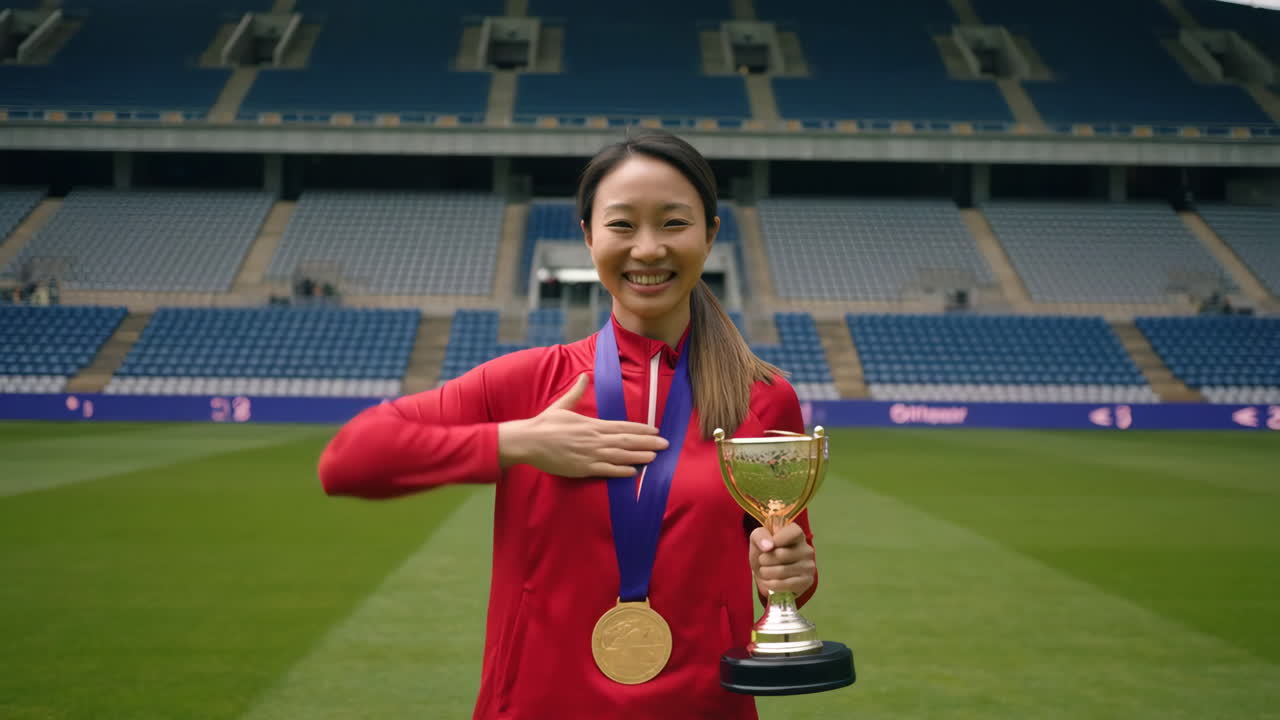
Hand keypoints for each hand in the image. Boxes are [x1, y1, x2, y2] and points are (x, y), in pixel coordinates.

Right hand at [497, 373, 667, 477]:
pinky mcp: (582, 468)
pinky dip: (620, 471)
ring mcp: (589, 454)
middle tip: (666, 443)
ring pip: (620, 456)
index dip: (640, 428)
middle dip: (647, 442)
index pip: (622, 426)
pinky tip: (633, 472)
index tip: (655, 429)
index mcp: (591, 424)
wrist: (528, 441)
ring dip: (639, 456)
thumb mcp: (562, 405)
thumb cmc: (544, 424)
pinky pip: (605, 470)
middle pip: (626, 440)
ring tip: (655, 456)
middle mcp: (594, 438)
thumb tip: (584, 376)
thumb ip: (576, 392)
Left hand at [749, 523, 814, 596]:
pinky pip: (785, 585)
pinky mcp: (807, 582)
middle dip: (764, 559)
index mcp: (797, 534)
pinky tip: (768, 581)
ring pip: (782, 571)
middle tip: (762, 561)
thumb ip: (760, 536)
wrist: (768, 572)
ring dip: (766, 572)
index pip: (794, 532)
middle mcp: (807, 549)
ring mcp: (809, 566)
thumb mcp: (757, 539)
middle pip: (781, 554)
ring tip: (764, 571)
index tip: (768, 546)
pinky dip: (771, 584)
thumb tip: (768, 546)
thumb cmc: (765, 552)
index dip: (778, 539)